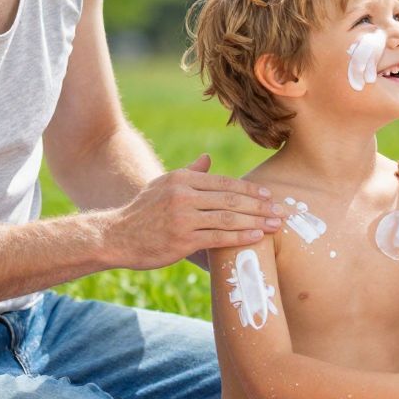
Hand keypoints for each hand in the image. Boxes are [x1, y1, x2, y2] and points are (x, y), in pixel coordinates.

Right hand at [105, 155, 283, 270]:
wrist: (115, 236)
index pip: (225, 183)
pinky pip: (218, 237)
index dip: (250, 190)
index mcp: (182, 179)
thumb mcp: (163, 186)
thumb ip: (190, 172)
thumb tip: (208, 158)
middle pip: (231, 199)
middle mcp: (184, 195)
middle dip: (261, 206)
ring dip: (257, 221)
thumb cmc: (142, 212)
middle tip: (282, 212)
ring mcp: (183, 217)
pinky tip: (257, 237)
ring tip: (276, 225)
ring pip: (229, 218)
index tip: (270, 196)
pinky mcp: (182, 240)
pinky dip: (240, 237)